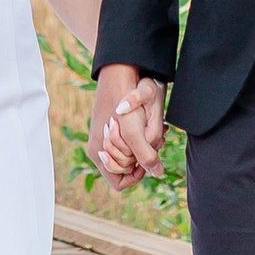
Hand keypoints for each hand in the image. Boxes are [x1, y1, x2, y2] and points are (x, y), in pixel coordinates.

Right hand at [91, 64, 165, 183]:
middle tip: (153, 138)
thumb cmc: (124, 102)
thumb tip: (157, 173)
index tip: (147, 158)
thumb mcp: (135, 132)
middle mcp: (98, 147)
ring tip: (155, 129)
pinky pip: (129, 140)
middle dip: (141, 157)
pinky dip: (142, 134)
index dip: (136, 175)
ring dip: (144, 145)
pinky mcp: (112, 126)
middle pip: (125, 168)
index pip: (119, 182)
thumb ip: (145, 156)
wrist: (120, 72)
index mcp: (97, 153)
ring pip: (129, 154)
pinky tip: (150, 121)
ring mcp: (103, 137)